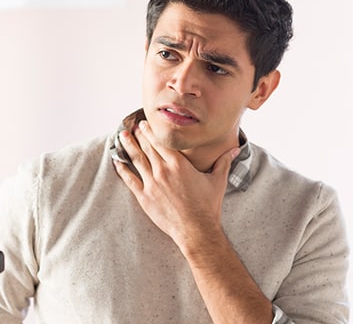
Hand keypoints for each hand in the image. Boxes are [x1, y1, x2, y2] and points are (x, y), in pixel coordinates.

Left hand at [112, 120, 239, 250]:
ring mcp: (152, 183)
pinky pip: (130, 179)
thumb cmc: (207, 206)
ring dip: (128, 146)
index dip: (152, 131)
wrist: (196, 230)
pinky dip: (122, 169)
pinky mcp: (144, 197)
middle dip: (139, 134)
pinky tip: (117, 161)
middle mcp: (163, 170)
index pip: (161, 141)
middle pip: (147, 147)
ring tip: (122, 136)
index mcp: (179, 164)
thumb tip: (235, 149)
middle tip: (133, 126)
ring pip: (136, 159)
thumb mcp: (217, 181)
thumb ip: (224, 162)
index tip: (145, 123)